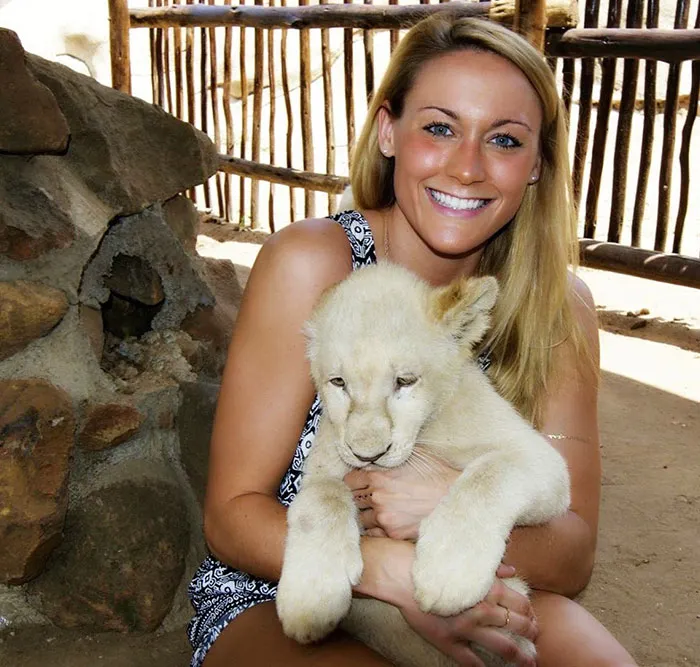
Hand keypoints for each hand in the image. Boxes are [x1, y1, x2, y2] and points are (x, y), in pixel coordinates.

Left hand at [345, 451, 459, 539]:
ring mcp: (385, 518)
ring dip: (367, 513)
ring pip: (361, 518)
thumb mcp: (412, 455)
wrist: (456, 497)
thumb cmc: (437, 473)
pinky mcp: (394, 533)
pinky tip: (386, 521)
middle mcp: (377, 498)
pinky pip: (374, 533)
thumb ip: (390, 455)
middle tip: (367, 495)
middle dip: (359, 496)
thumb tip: (377, 451)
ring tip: (377, 509)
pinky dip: (376, 528)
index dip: (354, 479)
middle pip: (353, 499)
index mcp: (378, 476)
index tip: (359, 481)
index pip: (349, 480)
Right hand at [399, 565, 537, 666]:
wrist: (402, 575)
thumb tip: (510, 570)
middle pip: (518, 626)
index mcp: (488, 587)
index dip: (530, 612)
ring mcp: (467, 629)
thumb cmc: (433, 561)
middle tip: (536, 639)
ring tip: (530, 662)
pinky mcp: (449, 641)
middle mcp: (482, 610)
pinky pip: (472, 661)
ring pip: (503, 646)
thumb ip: (491, 567)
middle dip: (531, 634)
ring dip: (521, 657)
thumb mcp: (466, 559)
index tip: (533, 617)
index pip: (521, 603)